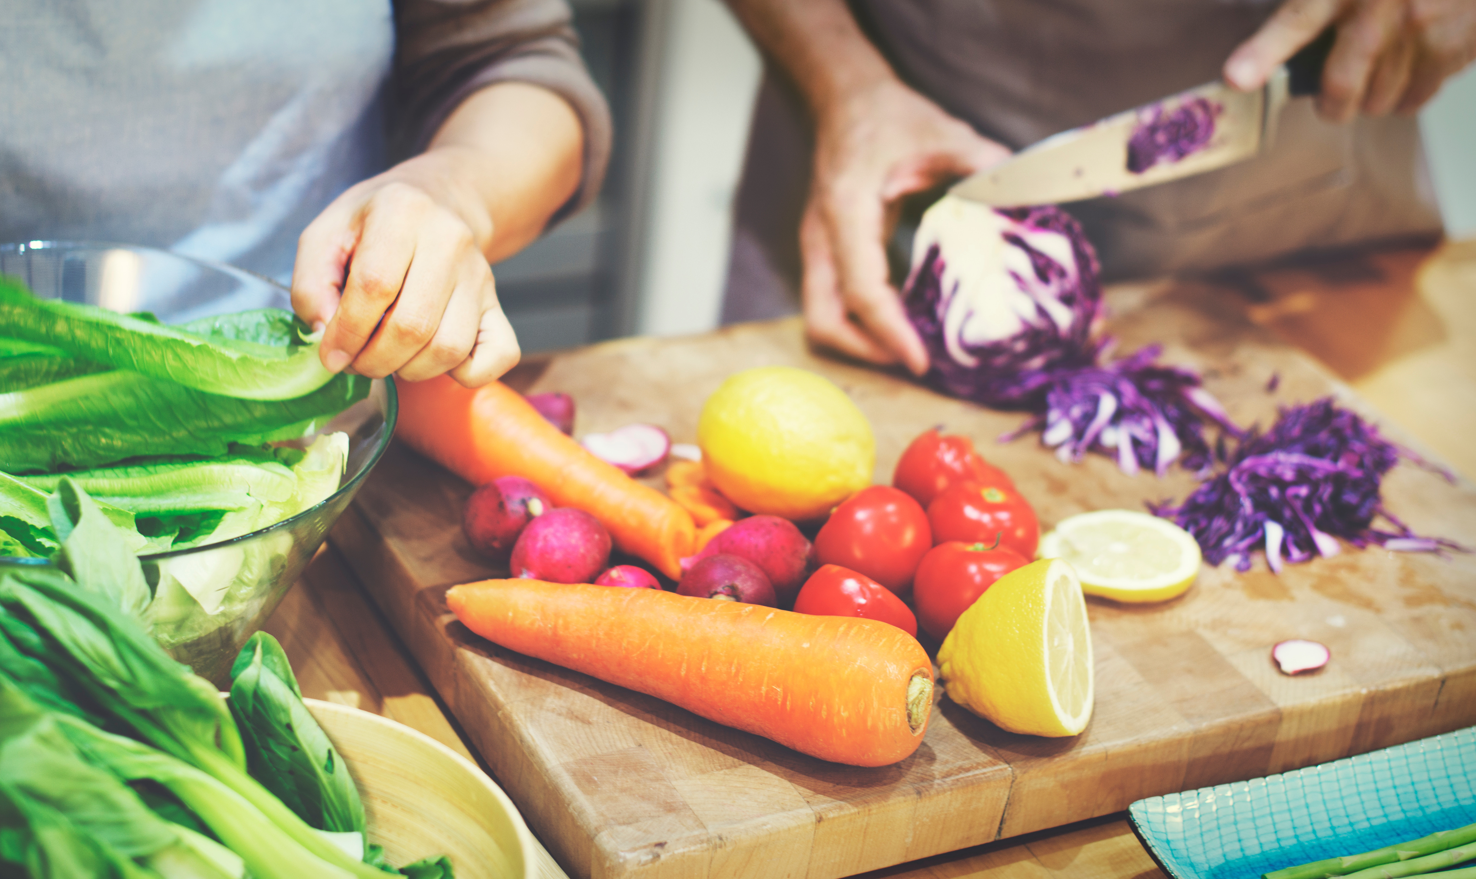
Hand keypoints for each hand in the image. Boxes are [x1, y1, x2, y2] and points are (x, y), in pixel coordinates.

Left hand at [291, 150, 520, 388]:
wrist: (439, 202)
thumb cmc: (375, 223)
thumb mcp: (327, 233)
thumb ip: (311, 283)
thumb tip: (325, 335)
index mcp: (402, 211)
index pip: (375, 286)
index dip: (347, 332)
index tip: (331, 355)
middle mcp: (450, 240)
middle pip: (413, 325)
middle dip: (374, 359)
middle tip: (357, 360)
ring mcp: (480, 276)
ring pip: (450, 348)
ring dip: (410, 369)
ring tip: (389, 358)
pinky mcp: (498, 304)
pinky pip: (498, 356)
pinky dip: (466, 374)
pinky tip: (434, 358)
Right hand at [802, 79, 1009, 374]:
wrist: (847, 101)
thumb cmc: (889, 117)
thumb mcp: (940, 131)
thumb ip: (980, 161)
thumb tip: (1024, 190)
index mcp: (846, 211)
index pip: (861, 290)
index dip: (890, 332)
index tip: (922, 362)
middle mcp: (822, 237)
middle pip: (824, 320)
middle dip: (866, 352)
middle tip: (916, 362)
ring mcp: (819, 248)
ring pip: (823, 318)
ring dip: (862, 343)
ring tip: (910, 350)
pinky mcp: (825, 254)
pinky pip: (834, 304)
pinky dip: (863, 324)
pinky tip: (903, 322)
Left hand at [1225, 0, 1475, 121]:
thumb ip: (1313, 8)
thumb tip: (1260, 57)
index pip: (1296, 23)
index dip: (1262, 53)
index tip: (1236, 78)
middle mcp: (1380, 13)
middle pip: (1339, 88)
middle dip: (1331, 103)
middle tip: (1333, 94)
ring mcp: (1419, 33)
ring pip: (1377, 102)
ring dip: (1371, 96)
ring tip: (1378, 69)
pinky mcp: (1451, 50)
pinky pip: (1415, 99)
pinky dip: (1407, 92)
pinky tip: (1409, 63)